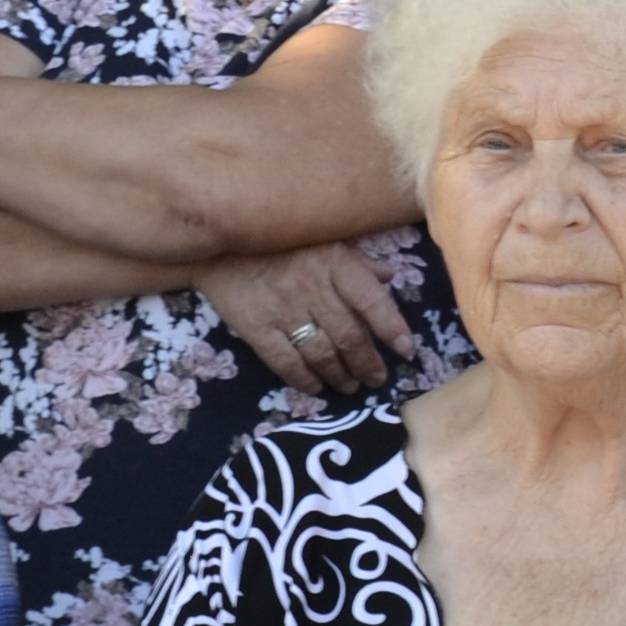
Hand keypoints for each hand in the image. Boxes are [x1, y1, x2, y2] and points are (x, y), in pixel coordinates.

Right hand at [195, 243, 418, 394]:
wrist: (218, 238)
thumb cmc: (280, 238)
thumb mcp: (324, 239)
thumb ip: (358, 261)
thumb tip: (390, 276)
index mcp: (335, 263)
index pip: (373, 302)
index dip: (393, 329)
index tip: (407, 350)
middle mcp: (312, 288)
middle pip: (350, 337)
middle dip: (368, 364)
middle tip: (377, 379)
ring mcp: (283, 310)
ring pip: (321, 354)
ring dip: (341, 376)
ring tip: (351, 386)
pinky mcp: (256, 327)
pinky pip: (286, 362)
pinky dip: (304, 380)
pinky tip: (316, 388)